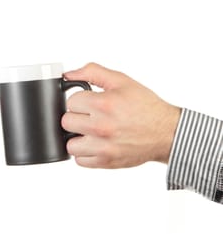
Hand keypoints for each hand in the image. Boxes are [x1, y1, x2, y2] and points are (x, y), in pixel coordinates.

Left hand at [61, 63, 181, 168]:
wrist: (167, 132)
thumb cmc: (145, 107)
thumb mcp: (121, 81)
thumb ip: (92, 72)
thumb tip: (68, 74)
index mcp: (104, 104)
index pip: (70, 102)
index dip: (79, 101)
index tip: (89, 103)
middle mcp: (101, 126)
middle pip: (66, 122)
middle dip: (77, 117)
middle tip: (90, 117)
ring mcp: (102, 147)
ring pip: (69, 144)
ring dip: (78, 138)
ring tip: (91, 133)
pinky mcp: (105, 162)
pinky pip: (80, 161)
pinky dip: (85, 154)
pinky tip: (96, 144)